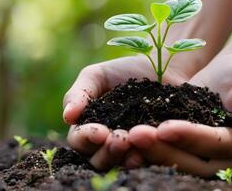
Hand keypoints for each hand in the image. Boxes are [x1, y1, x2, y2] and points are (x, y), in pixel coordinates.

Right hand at [63, 56, 190, 169]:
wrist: (164, 68)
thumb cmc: (126, 71)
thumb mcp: (98, 76)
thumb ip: (80, 93)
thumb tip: (67, 116)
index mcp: (90, 127)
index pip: (80, 140)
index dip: (86, 138)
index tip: (99, 132)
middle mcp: (109, 143)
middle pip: (99, 160)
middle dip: (107, 151)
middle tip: (119, 139)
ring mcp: (133, 149)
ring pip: (123, 164)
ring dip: (126, 157)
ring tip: (134, 143)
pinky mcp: (157, 150)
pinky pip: (151, 160)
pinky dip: (150, 156)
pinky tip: (154, 147)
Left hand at [128, 53, 231, 176]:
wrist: (231, 76)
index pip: (219, 144)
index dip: (193, 137)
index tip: (166, 126)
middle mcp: (228, 156)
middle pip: (195, 162)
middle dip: (165, 150)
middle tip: (136, 135)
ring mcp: (207, 154)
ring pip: (178, 162)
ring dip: (152, 153)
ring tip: (127, 137)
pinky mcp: (188, 146)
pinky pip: (169, 152)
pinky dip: (149, 149)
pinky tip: (127, 138)